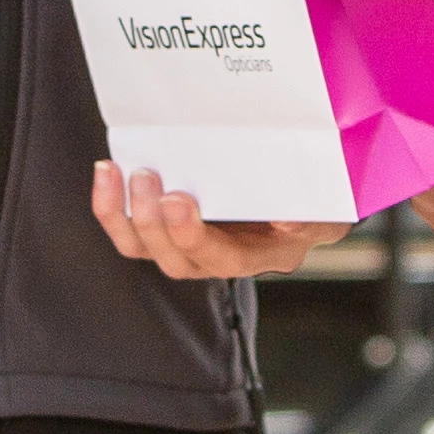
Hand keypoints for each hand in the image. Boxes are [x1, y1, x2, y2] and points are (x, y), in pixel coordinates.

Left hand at [92, 158, 333, 282]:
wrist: (294, 194)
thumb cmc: (309, 202)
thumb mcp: (327, 210)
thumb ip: (314, 219)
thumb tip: (287, 222)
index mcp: (258, 256)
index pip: (222, 259)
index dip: (194, 237)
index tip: (179, 200)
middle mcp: (216, 258)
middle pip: (176, 260)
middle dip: (154, 223)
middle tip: (147, 178)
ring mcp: (185, 245)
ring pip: (143, 248)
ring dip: (122, 215)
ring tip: (115, 173)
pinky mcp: (162, 227)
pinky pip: (128, 229)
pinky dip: (111, 205)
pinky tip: (107, 173)